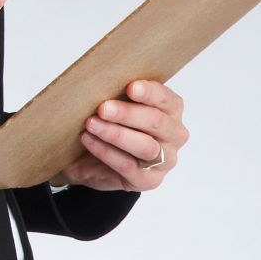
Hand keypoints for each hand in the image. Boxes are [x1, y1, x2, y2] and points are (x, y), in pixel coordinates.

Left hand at [53, 80, 187, 192]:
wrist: (87, 156)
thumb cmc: (106, 122)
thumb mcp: (112, 103)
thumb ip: (115, 92)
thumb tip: (100, 79)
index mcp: (170, 110)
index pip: (167, 99)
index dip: (150, 93)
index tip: (131, 87)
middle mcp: (173, 135)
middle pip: (156, 122)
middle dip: (127, 113)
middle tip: (102, 108)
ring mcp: (164, 160)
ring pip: (146, 146)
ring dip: (116, 134)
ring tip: (91, 124)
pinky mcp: (148, 180)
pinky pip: (129, 166)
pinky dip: (106, 152)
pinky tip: (88, 140)